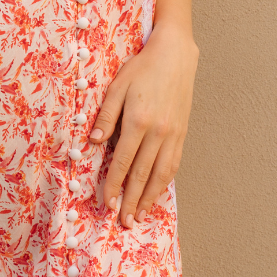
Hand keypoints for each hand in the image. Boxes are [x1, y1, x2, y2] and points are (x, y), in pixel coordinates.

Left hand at [88, 23, 199, 227]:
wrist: (175, 55)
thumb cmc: (142, 68)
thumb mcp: (117, 87)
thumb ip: (106, 116)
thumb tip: (94, 143)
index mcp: (139, 121)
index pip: (123, 161)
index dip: (113, 184)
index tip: (105, 203)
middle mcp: (159, 132)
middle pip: (142, 174)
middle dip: (130, 200)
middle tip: (122, 221)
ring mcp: (173, 134)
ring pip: (161, 174)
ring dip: (149, 197)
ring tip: (139, 215)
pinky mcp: (182, 133)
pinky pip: (173, 164)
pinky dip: (164, 182)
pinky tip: (156, 193)